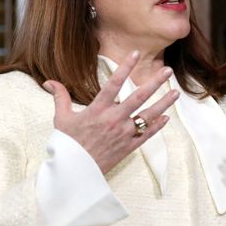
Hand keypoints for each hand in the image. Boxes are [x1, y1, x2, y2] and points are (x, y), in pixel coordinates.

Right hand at [43, 51, 178, 173]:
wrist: (75, 172)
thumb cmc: (67, 144)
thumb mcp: (61, 118)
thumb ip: (60, 97)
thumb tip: (49, 81)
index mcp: (98, 110)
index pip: (114, 83)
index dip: (125, 67)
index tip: (135, 53)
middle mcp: (114, 119)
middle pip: (139, 97)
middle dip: (155, 82)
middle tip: (167, 70)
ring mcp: (124, 134)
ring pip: (148, 115)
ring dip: (164, 103)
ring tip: (176, 93)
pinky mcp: (129, 147)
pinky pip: (146, 134)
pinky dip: (157, 126)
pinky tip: (167, 118)